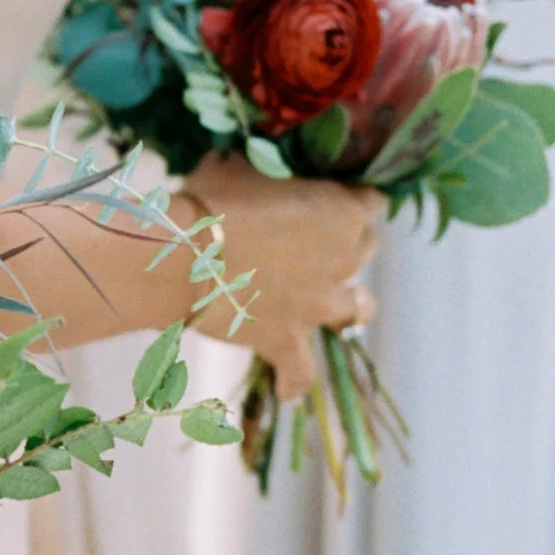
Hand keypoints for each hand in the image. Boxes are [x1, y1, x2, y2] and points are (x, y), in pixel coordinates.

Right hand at [179, 158, 381, 399]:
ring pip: (359, 308)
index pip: (370, 199)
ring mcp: (319, 306)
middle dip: (349, 239)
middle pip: (366, 246)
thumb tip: (260, 164)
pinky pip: (301, 371)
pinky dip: (295, 380)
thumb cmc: (214, 199)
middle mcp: (344, 259)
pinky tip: (289, 391)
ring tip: (336, 302)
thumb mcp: (244, 163)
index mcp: (342, 210)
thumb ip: (268, 170)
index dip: (350, 194)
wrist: (184, 257)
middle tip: (318, 235)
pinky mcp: (287, 341)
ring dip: (352, 302)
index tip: (330, 190)